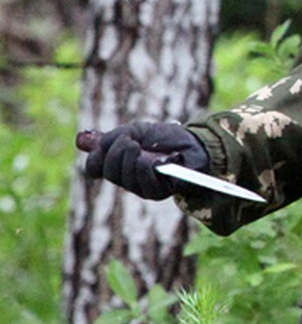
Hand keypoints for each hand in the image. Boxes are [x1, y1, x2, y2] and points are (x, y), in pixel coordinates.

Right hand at [82, 122, 209, 200]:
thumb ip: (113, 137)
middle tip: (132, 141)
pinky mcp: (158, 192)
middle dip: (116, 152)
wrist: (194, 143)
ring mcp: (141, 187)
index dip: (97, 156)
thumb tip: (84, 141)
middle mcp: (127, 178)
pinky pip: (145, 185)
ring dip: (131, 159)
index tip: (107, 143)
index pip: (94, 168)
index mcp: (118, 164)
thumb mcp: (137, 130)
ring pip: (125, 178)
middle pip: (108, 172)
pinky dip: (146, 169)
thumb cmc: (167, 138)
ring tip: (143, 148)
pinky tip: (154, 160)